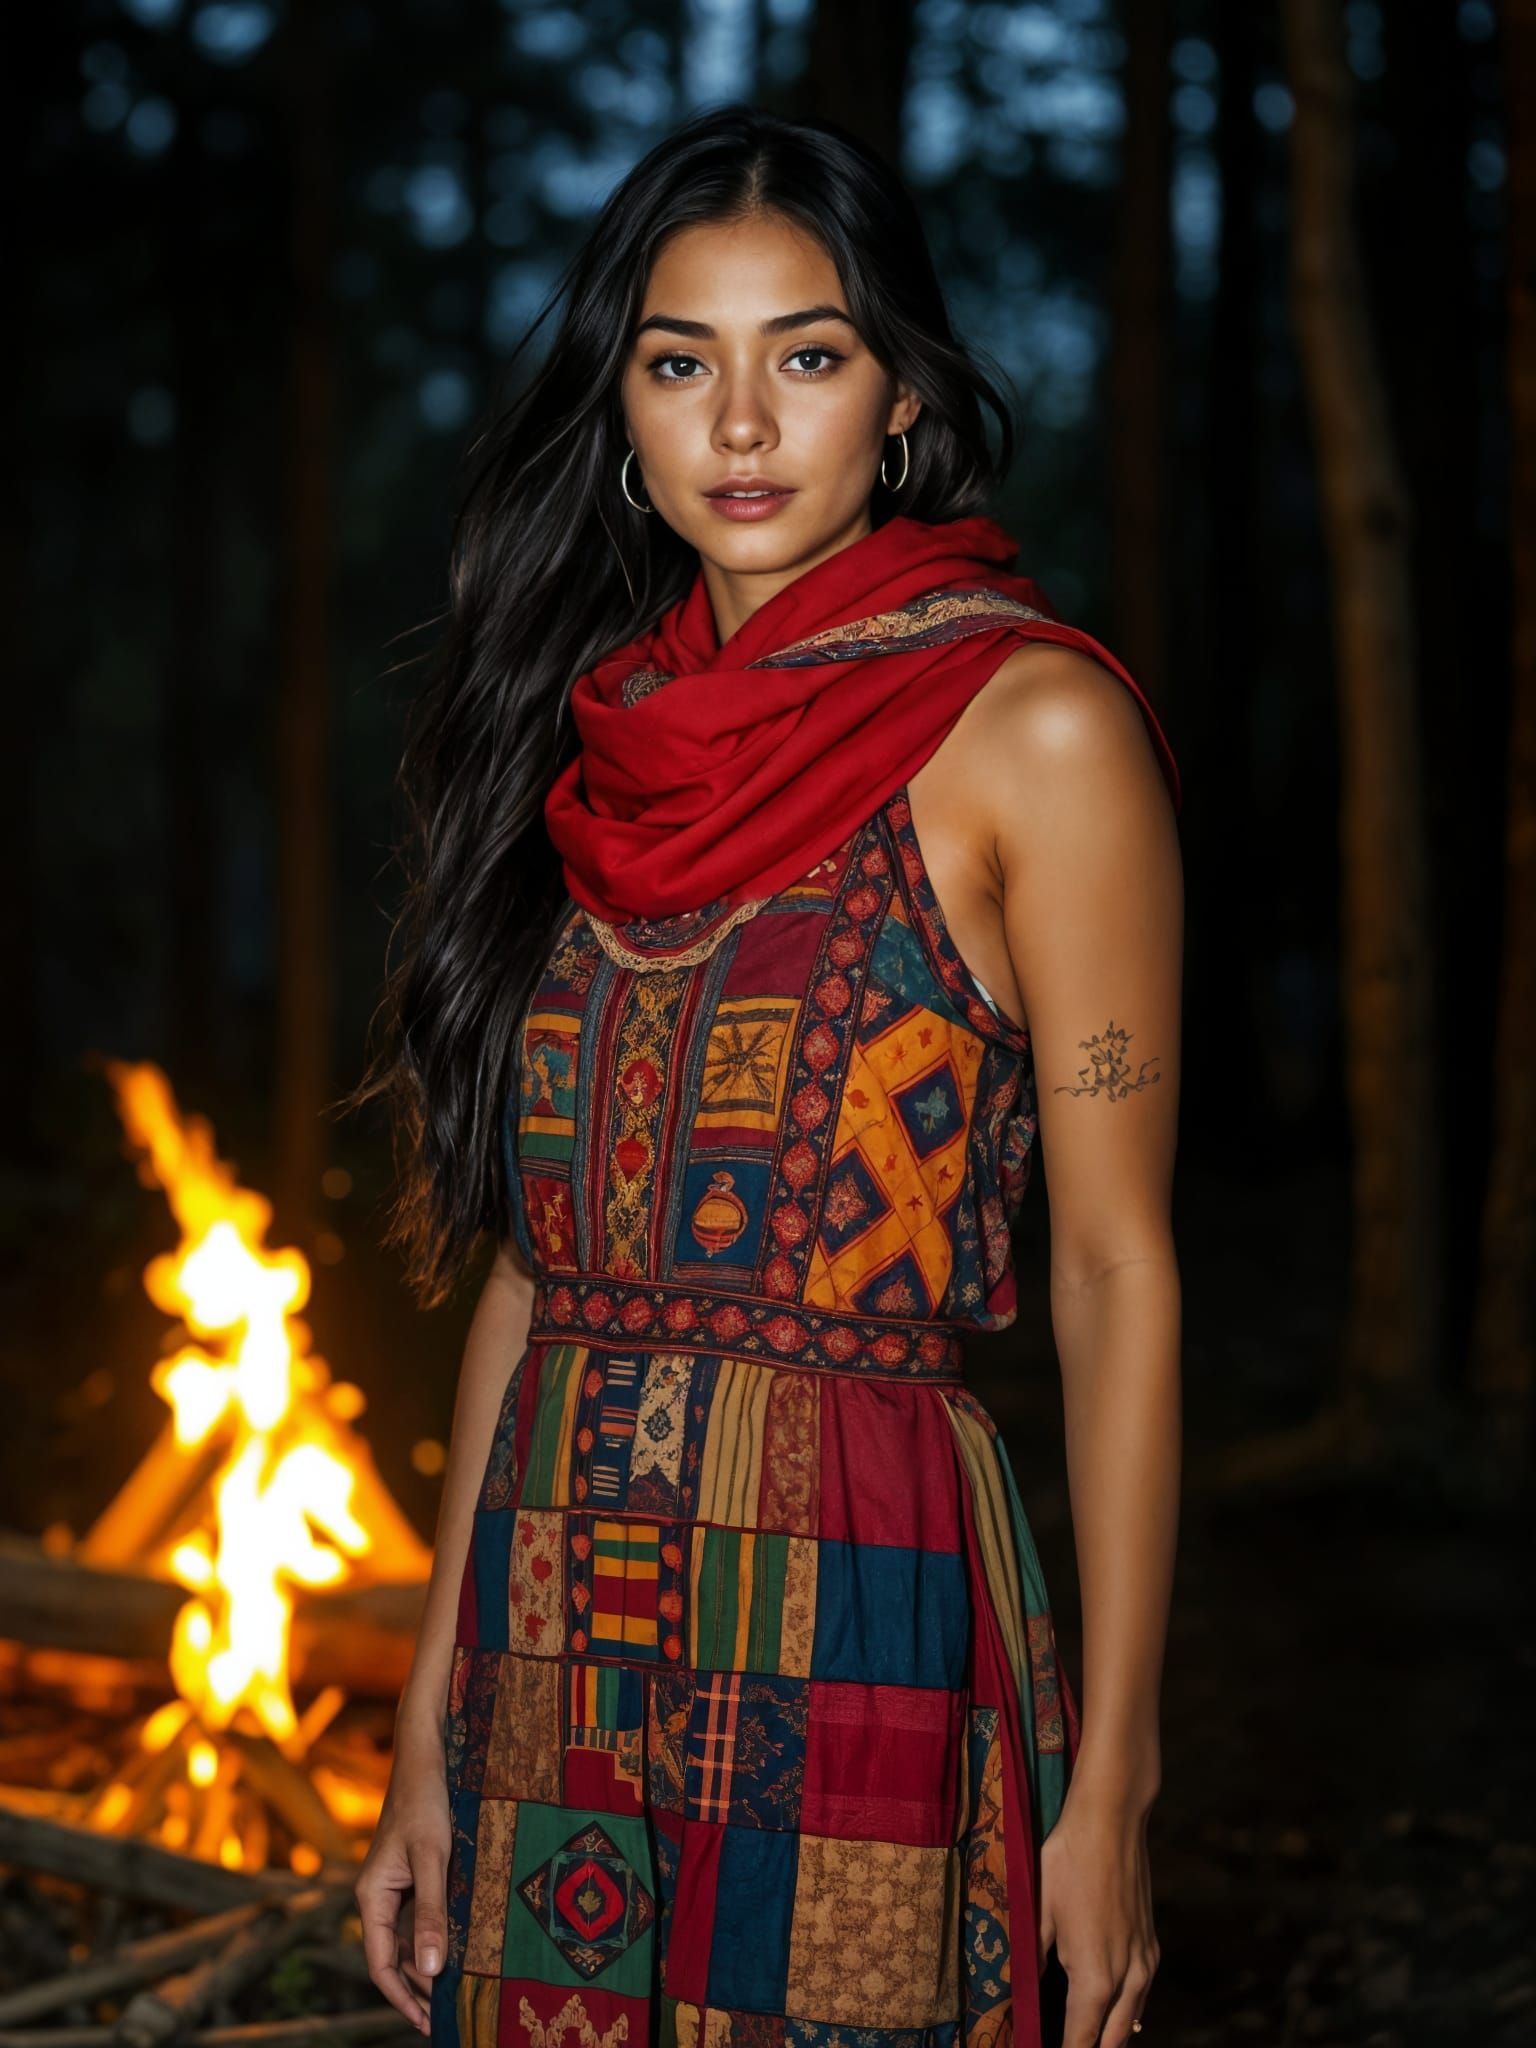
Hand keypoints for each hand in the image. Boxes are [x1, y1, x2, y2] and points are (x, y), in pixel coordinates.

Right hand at [355, 1728, 451, 2036]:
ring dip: (432, 1961)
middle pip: (396, 1957)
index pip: (382, 1966)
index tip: (429, 2025)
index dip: (404, 1999)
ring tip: (462, 1988)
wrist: (425, 1756)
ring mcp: (395, 1885)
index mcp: (372, 1897)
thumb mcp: (433, 1859)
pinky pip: (421, 1915)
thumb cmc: (426, 1802)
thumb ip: (431, 1913)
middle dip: (420, 1987)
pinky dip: (438, 1934)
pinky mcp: (412, 1873)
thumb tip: (432, 1971)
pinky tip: (463, 1944)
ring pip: (411, 1937)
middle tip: (453, 2015)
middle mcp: (378, 1896)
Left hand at [1037, 1789, 1159, 2046]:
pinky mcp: (1151, 1945)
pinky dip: (1127, 2012)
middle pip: (1112, 2041)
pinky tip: (1113, 2011)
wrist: (1112, 1821)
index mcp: (1095, 1978)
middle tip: (1066, 2044)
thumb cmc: (1069, 1862)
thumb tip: (1024, 1987)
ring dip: (1110, 2036)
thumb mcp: (1040, 1912)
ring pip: (1131, 2021)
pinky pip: (1141, 1995)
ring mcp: (1144, 1962)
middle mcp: (1127, 1979)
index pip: (1081, 2039)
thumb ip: (1035, 1959)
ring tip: (1086, 2037)